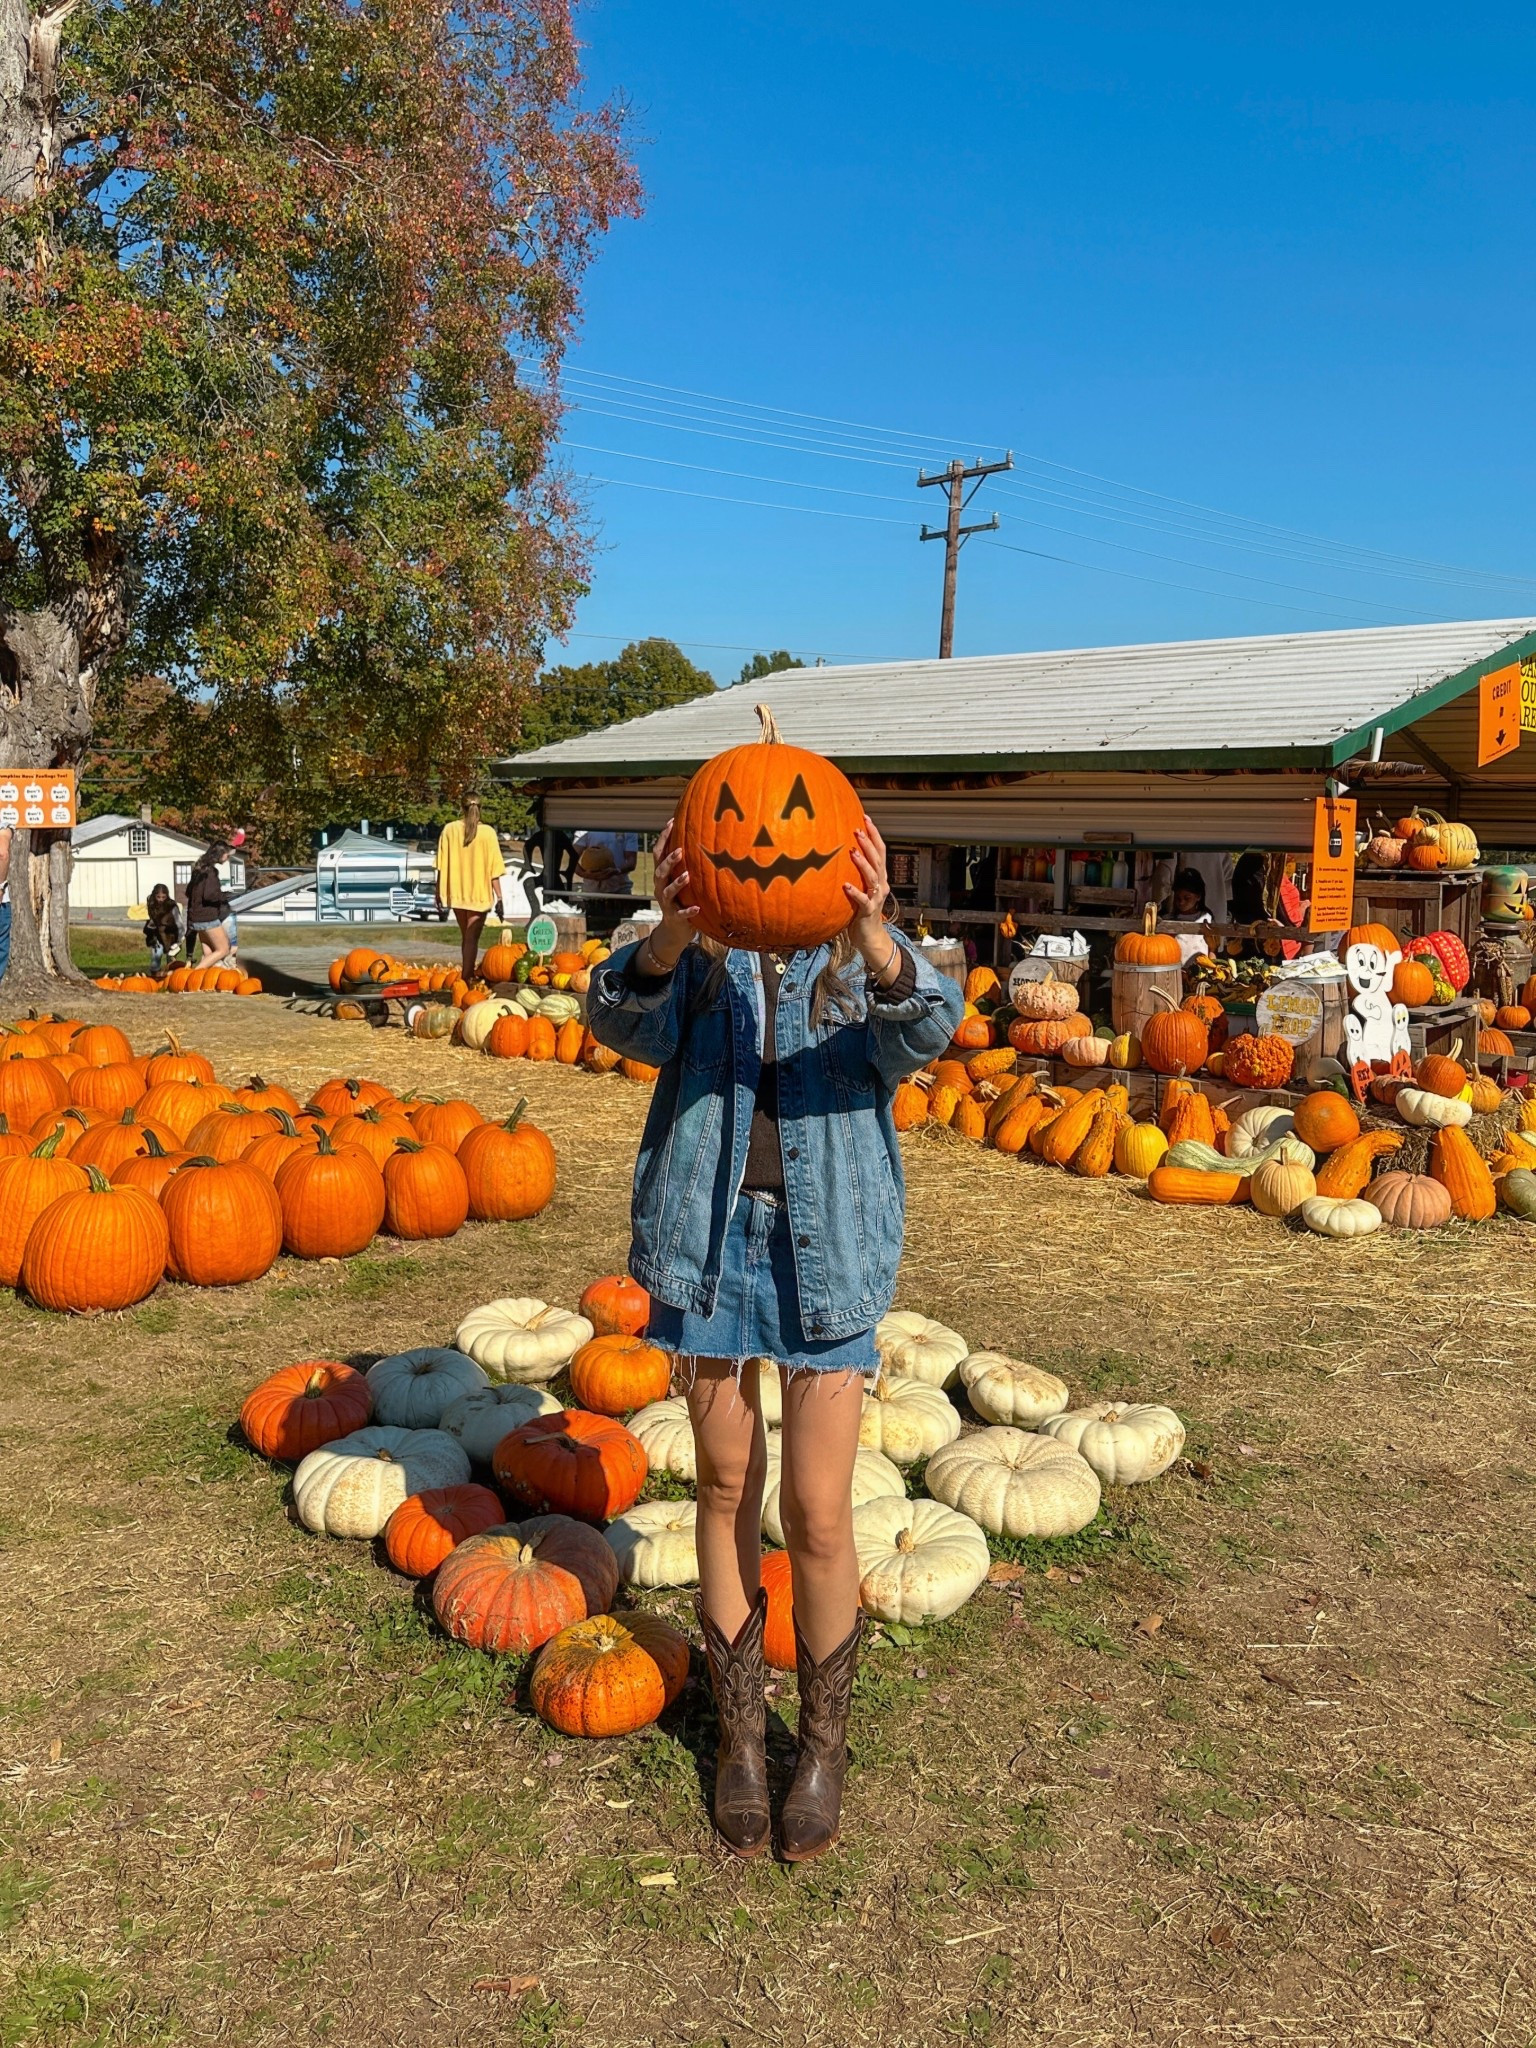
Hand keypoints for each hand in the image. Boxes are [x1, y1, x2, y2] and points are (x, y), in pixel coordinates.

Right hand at [644, 818, 698, 971]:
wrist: (674, 929)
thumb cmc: (681, 898)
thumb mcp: (680, 878)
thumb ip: (686, 862)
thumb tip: (702, 837)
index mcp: (662, 875)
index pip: (658, 853)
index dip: (663, 838)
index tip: (671, 822)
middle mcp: (661, 887)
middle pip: (660, 871)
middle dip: (669, 861)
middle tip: (680, 851)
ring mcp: (666, 903)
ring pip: (668, 891)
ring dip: (677, 883)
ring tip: (688, 876)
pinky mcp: (674, 917)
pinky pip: (680, 914)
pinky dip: (688, 911)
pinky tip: (698, 908)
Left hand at [845, 817, 897, 977]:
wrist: (869, 938)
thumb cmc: (858, 912)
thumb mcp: (856, 888)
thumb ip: (849, 873)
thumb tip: (829, 855)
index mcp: (879, 877)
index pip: (880, 850)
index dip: (874, 833)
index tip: (865, 817)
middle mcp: (881, 885)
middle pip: (878, 859)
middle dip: (869, 843)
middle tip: (857, 829)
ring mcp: (876, 898)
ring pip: (873, 877)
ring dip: (863, 864)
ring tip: (853, 852)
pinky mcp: (869, 912)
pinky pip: (863, 900)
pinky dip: (855, 892)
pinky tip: (845, 886)